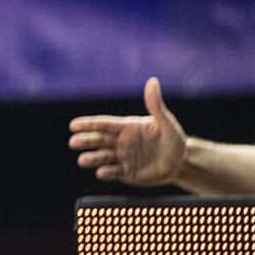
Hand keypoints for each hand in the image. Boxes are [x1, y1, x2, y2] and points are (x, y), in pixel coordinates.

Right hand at [68, 77, 187, 185]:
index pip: (103, 124)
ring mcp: (122, 157)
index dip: (88, 124)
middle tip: (73, 142)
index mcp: (125, 127)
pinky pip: (114, 172)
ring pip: (103, 157)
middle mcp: (120, 142)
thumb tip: (153, 81)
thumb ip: (155, 104)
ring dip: (92, 158)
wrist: (180, 162)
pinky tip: (101, 172)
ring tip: (82, 160)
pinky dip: (107, 172)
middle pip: (98, 140)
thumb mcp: (166, 122)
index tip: (74, 125)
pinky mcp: (127, 173)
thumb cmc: (172, 139)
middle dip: (86, 141)